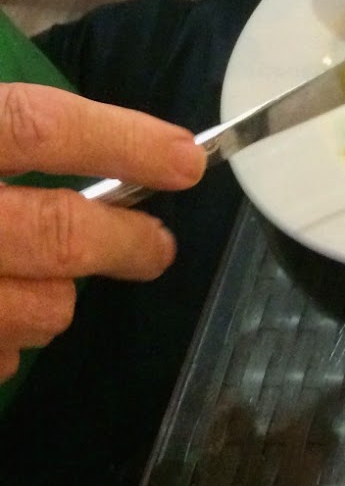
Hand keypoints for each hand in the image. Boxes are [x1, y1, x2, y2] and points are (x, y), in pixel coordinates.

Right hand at [0, 84, 205, 383]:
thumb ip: (5, 130)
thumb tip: (88, 143)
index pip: (38, 128)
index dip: (122, 142)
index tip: (186, 159)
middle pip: (58, 234)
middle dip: (126, 243)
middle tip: (158, 247)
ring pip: (41, 308)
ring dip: (56, 297)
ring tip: (41, 279)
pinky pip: (1, 358)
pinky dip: (8, 339)